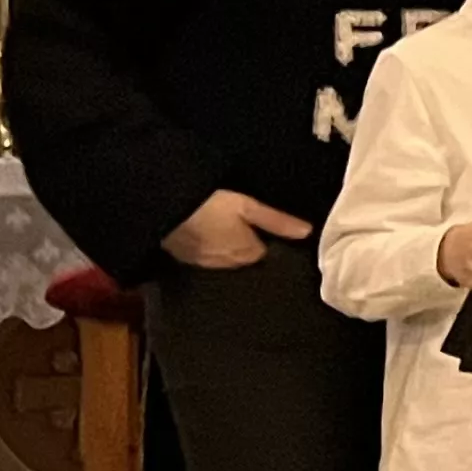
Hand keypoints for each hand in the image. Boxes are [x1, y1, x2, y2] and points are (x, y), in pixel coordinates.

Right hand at [163, 189, 309, 271]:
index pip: (264, 252)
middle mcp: (227, 264)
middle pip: (244, 256)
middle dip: (244, 244)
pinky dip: (205, 246)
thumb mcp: (248, 207)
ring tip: (220, 225)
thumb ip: (277, 221)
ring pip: (222, 257)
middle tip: (241, 223)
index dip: (263, 238)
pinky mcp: (182, 258)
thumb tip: (308, 233)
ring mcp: (202, 263)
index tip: (261, 225)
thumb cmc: (211, 206)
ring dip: (224, 246)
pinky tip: (201, 232)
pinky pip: (202, 255)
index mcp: (246, 253)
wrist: (164, 210)